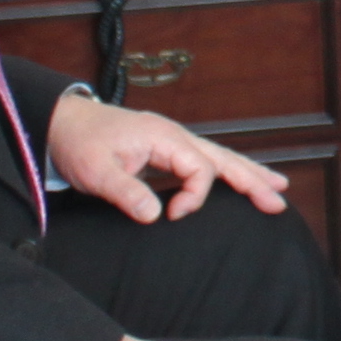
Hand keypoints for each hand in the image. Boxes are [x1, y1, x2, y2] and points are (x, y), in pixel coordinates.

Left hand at [48, 93, 290, 227]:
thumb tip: (155, 216)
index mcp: (164, 138)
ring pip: (219, 158)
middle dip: (252, 180)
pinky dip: (228, 171)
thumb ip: (126, 193)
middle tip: (278, 202)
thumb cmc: (79, 143)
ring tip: (276, 188)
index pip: (200, 169)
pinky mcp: (164, 151)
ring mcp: (171, 142)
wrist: (61, 123)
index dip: (194, 197)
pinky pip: (205, 162)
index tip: (172, 215)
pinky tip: (240, 181)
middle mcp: (174, 137)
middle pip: (224, 159)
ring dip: (247, 174)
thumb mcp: (96, 171)